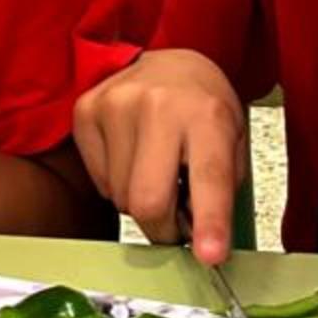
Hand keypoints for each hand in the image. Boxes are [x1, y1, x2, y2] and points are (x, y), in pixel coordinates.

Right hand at [73, 49, 245, 262]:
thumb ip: (220, 192)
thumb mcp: (231, 142)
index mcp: (207, 114)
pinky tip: (133, 157)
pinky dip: (117, 184)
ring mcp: (116, 105)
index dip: (210, 223)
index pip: (209, 178)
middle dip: (163, 229)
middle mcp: (159, 106)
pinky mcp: (86, 111)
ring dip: (140, 202)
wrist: (169, 63)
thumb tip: (203, 245)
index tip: (210, 255)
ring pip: (120, 199)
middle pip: (148, 202)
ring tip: (157, 171)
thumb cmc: (203, 107)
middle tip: (177, 221)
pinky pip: (99, 183)